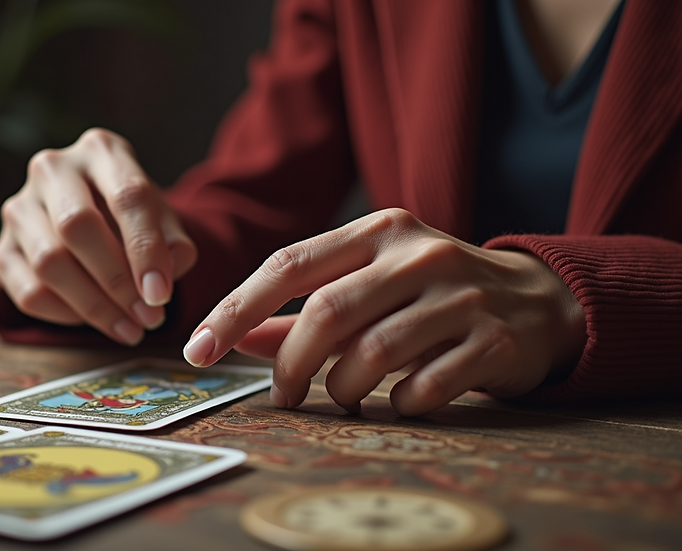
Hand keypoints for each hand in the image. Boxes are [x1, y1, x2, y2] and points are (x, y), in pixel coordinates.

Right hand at [0, 128, 196, 344]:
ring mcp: (20, 208)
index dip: (145, 249)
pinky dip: (66, 315)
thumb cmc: (133, 218)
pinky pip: (28, 291)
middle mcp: (52, 169)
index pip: (126, 196)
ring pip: (49, 262)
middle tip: (148, 317)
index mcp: (101, 150)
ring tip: (130, 327)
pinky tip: (96, 320)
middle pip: (77, 225)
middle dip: (117, 281)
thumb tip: (160, 283)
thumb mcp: (164, 221)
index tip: (161, 294)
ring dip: (94, 305)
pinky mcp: (3, 248)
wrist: (95, 219)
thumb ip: (174, 246)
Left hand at [183, 208, 585, 415]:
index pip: (288, 264)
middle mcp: (417, 254)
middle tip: (280, 396)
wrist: (540, 300)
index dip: (235, 309)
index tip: (198, 349)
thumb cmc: (432, 292)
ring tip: (342, 398)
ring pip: (372, 354)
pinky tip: (399, 402)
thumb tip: (236, 337)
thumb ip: (302, 310)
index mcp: (378, 230)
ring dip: (342, 389)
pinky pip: (424, 386)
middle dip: (290, 364)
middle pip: (326, 312)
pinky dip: (398, 405)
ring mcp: (460, 296)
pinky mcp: (493, 340)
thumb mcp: (369, 284)